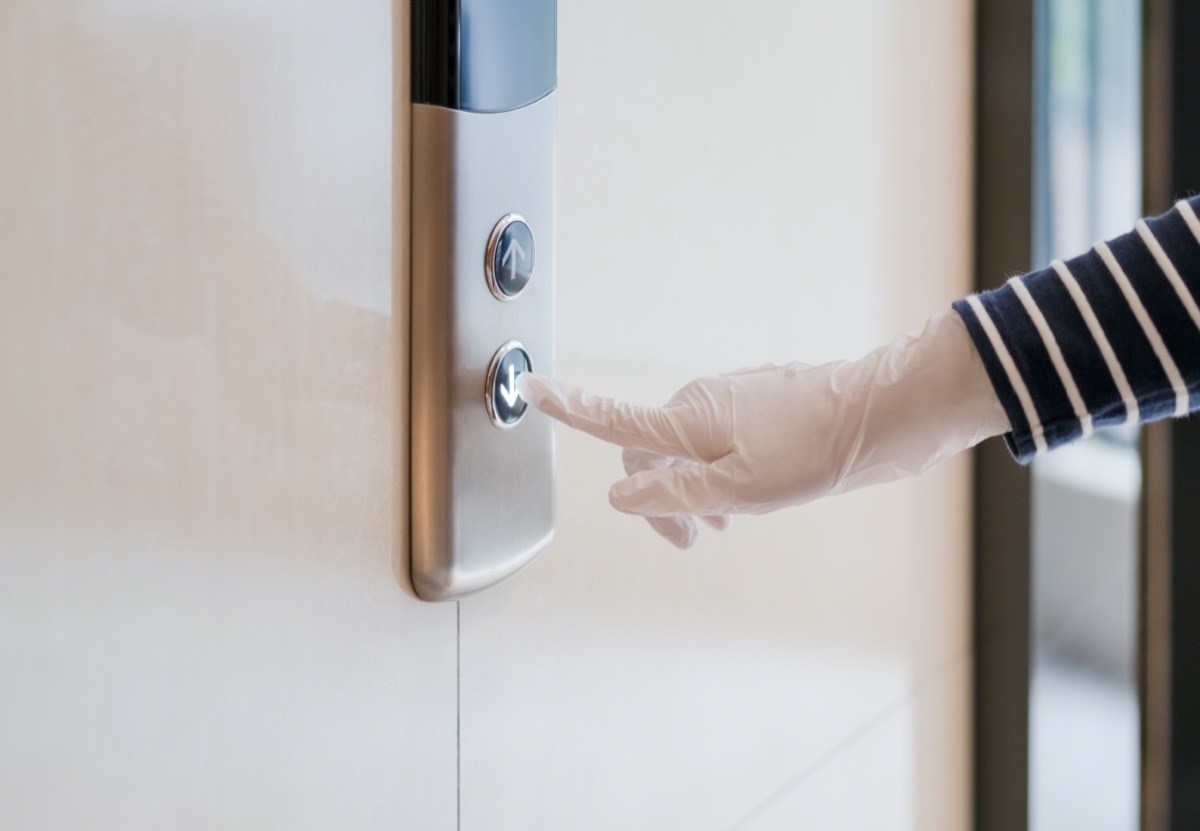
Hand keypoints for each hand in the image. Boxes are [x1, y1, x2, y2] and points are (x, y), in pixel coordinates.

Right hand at [517, 311, 1008, 547]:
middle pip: (653, 449)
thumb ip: (674, 491)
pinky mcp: (761, 400)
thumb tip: (618, 495)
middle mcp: (703, 400)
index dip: (567, 408)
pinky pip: (722, 438)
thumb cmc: (816, 452)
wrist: (885, 414)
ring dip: (699, 488)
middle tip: (696, 539)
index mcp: (689, 419)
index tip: (527, 386)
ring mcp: (734, 396)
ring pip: (692, 448)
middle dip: (662, 495)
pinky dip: (725, 471)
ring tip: (733, 522)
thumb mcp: (740, 489)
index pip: (614, 419)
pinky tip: (760, 493)